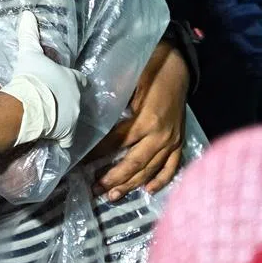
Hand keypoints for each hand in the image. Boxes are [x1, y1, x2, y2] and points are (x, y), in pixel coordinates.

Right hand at [0, 11, 85, 147]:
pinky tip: (54, 139)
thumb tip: (27, 14)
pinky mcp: (67, 134)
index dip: (73, 81)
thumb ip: (30, 35)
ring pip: (72, 119)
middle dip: (67, 100)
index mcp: (73, 80)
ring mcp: (73, 118)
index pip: (80, 80)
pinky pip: (67, 140)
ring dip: (64, 118)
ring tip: (51, 118)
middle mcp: (78, 99)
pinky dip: (62, 140)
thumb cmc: (32, 77)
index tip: (65, 82)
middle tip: (54, 100)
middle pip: (76, 99)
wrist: (28, 105)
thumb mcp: (29, 53)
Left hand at [93, 41, 187, 200]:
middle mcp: (161, 136)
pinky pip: (172, 166)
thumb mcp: (130, 81)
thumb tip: (93, 114)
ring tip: (113, 195)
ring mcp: (173, 141)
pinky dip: (162, 180)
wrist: (180, 66)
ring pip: (151, 169)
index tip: (81, 163)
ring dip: (132, 184)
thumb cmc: (151, 70)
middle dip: (114, 179)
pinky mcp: (180, 142)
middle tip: (95, 189)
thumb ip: (114, 98)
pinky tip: (148, 190)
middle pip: (134, 163)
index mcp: (146, 120)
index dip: (98, 154)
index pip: (116, 143)